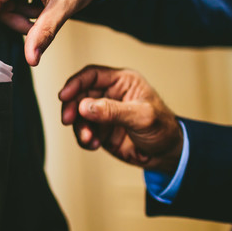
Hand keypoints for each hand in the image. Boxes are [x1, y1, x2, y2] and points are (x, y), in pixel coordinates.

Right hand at [59, 65, 182, 173]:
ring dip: (79, 128)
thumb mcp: (141, 117)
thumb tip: (85, 107)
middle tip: (68, 120)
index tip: (64, 96)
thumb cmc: (163, 128)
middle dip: (72, 108)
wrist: (167, 155)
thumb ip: (113, 111)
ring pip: (79, 115)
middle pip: (80, 94)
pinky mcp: (100, 129)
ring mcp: (104, 112)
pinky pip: (83, 131)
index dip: (75, 83)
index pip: (92, 75)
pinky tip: (94, 145)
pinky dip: (84, 139)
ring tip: (89, 140)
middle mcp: (110, 94)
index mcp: (122, 81)